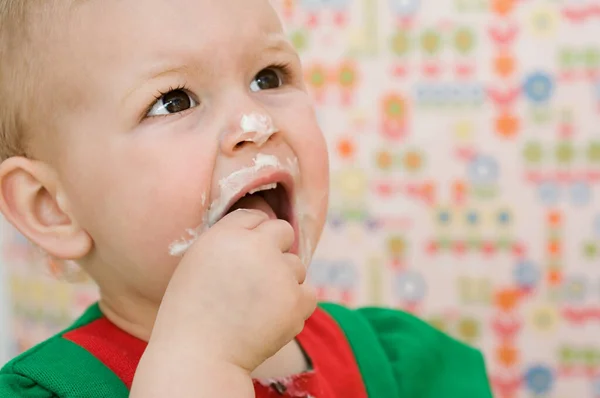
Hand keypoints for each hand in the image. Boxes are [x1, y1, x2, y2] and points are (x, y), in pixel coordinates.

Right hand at [150, 209, 316, 373]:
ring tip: (258, 305)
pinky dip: (296, 304)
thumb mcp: (198, 261)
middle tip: (258, 277)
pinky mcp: (296, 300)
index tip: (245, 254)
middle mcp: (257, 247)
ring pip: (297, 265)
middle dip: (275, 249)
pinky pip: (308, 293)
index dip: (252, 234)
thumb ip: (229, 239)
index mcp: (226, 234)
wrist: (198, 355)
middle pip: (283, 231)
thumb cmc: (191, 310)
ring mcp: (280, 273)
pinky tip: (273, 316)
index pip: (254, 216)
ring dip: (284, 280)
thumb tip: (262, 227)